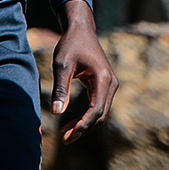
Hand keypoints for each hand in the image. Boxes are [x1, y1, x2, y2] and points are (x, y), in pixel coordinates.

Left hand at [51, 0, 117, 143]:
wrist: (81, 30)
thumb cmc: (71, 45)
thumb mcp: (62, 65)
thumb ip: (60, 89)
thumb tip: (57, 113)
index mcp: (103, 78)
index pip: (96, 109)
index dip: (83, 125)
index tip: (68, 135)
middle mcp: (111, 83)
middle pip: (101, 115)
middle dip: (83, 128)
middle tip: (64, 139)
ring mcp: (110, 85)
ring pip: (101, 113)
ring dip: (85, 125)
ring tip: (65, 134)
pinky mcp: (105, 86)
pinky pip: (99, 107)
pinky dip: (87, 117)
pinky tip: (72, 123)